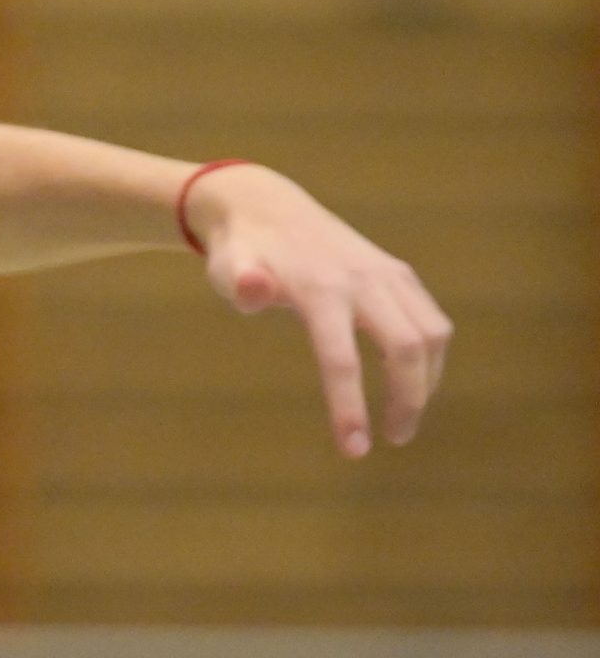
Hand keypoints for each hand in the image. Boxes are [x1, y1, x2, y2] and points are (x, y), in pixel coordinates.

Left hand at [184, 164, 452, 456]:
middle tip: (392, 439)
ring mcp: (387, 273)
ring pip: (432, 333)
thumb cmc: (240, 251)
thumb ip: (239, 282)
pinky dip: (430, 356)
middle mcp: (364, 279)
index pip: (342, 358)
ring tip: (404, 418)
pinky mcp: (398, 273)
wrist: (264, 207)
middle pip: (408, 348)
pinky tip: (413, 382)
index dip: (349, 407)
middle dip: (407, 399)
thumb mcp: (225, 267)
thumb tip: (252, 289)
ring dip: (427, 381)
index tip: (354, 450)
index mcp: (321, 288)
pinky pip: (431, 319)